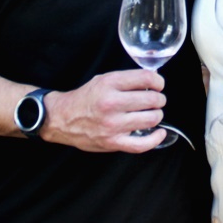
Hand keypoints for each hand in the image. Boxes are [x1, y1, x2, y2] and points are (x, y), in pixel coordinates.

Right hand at [40, 69, 167, 152]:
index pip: (145, 78)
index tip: (158, 84)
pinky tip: (160, 132)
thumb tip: (152, 80)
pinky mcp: (113, 142)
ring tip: (153, 113)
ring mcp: (113, 125)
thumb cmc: (85, 99)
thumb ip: (126, 80)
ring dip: (157, 115)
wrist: (62, 118)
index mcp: (109, 84)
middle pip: (152, 99)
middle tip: (156, 100)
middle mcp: (111, 103)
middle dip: (159, 99)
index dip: (158, 81)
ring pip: (151, 119)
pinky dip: (156, 138)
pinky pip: (142, 144)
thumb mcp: (102, 79)